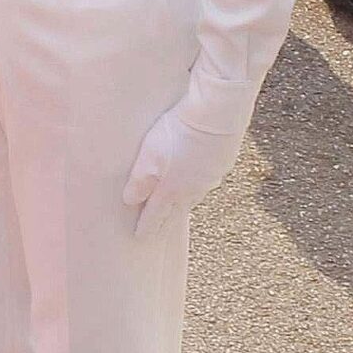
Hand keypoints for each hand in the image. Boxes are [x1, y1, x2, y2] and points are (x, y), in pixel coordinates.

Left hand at [122, 106, 246, 241]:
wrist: (218, 115)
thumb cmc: (178, 132)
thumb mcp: (149, 156)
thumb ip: (140, 180)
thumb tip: (130, 201)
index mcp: (173, 189)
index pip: (157, 215)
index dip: (147, 227)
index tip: (140, 238)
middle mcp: (193, 188)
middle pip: (176, 210)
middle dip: (165, 221)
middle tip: (158, 231)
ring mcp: (210, 177)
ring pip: (193, 196)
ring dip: (182, 204)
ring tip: (174, 209)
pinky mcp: (222, 163)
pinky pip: (205, 181)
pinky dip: (196, 186)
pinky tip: (195, 182)